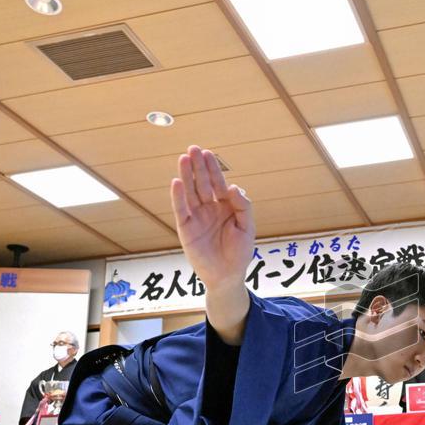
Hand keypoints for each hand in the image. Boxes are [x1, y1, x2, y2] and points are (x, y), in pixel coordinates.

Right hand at [170, 145, 254, 291]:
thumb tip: (232, 187)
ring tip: (183, 159)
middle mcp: (209, 208)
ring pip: (190, 192)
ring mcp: (197, 217)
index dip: (213, 169)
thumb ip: (243, 206)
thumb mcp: (247, 228)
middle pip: (202, 183)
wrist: (228, 275)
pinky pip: (181, 210)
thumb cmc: (240, 252)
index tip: (208, 154)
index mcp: (225, 206)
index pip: (218, 183)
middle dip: (198, 166)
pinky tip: (177, 182)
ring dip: (186, 176)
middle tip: (193, 149)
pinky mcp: (186, 228)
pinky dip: (178, 196)